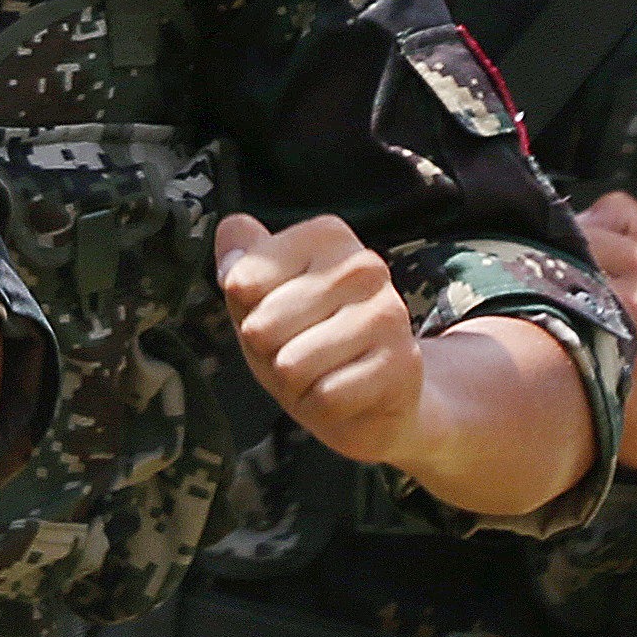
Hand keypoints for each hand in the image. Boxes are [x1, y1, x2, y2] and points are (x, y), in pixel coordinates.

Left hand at [216, 212, 428, 461]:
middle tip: (298, 353)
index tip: (277, 317)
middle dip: (268, 355)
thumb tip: (234, 230)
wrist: (372, 403)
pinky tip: (344, 393)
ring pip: (290, 366)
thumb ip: (240, 264)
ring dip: (294, 385)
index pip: (242, 282)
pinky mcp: (402, 363)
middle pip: (262, 327)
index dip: (246, 315)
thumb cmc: (305, 341)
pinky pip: (324, 397)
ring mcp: (388, 312)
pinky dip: (322, 407)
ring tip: (321, 373)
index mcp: (327, 235)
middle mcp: (363, 265)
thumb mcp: (260, 302)